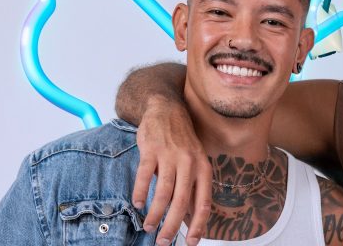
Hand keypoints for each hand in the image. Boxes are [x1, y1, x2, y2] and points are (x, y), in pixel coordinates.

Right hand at [132, 97, 211, 245]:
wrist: (167, 110)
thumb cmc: (182, 141)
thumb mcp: (195, 162)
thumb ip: (192, 187)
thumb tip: (191, 218)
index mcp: (203, 168)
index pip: (204, 202)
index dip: (198, 225)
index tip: (190, 242)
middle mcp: (190, 163)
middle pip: (182, 202)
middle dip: (172, 226)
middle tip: (163, 241)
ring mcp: (171, 156)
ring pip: (164, 193)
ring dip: (155, 214)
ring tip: (149, 227)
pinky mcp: (152, 149)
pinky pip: (145, 176)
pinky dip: (141, 192)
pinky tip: (138, 203)